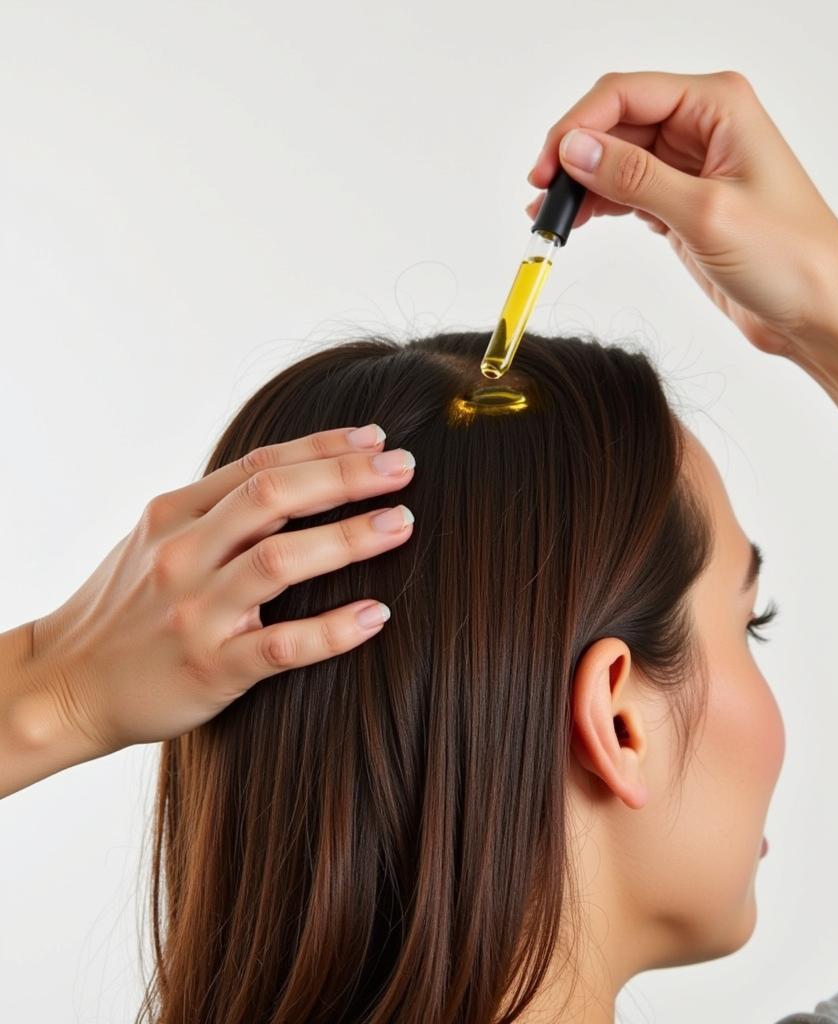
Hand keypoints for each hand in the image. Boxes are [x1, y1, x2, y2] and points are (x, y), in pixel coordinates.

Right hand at [17, 424, 414, 761]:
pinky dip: (332, 630)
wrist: (63, 683)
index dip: (323, 448)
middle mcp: (185, 555)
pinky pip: (280, 645)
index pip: (260, 466)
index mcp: (175, 516)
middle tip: (404, 468)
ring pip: (279, 562)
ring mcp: (197, 612)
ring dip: (348, 539)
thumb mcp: (157, 540)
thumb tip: (297, 474)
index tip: (376, 438)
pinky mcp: (210, 667)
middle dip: (345, 477)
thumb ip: (218, 509)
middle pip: (273, 497)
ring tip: (401, 524)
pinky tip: (376, 615)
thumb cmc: (124, 607)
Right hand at [525, 70, 837, 356]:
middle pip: (616, 123)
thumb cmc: (791, 257)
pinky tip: (580, 223)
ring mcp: (693, 167)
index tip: (547, 168)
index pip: (625, 94)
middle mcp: (705, 126)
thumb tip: (575, 150)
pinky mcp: (685, 205)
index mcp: (718, 105)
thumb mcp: (705, 212)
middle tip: (542, 199)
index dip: (577, 127)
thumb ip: (635, 177)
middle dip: (574, 157)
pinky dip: (602, 205)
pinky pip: (629, 192)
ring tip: (550, 218)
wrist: (820, 314)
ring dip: (582, 185)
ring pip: (618, 159)